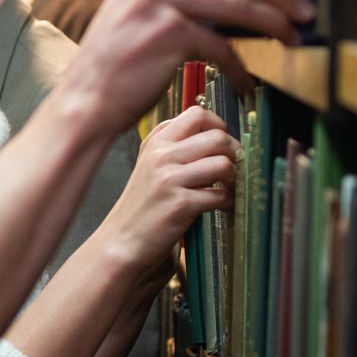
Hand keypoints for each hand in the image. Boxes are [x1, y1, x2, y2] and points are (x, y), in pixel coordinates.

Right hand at [60, 0, 314, 135]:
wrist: (85, 101)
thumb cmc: (115, 65)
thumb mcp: (136, 14)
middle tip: (305, 9)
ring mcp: (159, 4)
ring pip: (236, 3)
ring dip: (273, 23)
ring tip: (293, 39)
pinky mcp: (169, 35)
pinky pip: (223, 45)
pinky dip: (242, 66)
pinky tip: (250, 82)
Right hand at [107, 106, 237, 283]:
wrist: (121, 242)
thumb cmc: (142, 206)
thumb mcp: (151, 167)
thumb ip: (176, 148)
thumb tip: (220, 136)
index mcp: (155, 142)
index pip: (197, 114)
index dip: (219, 126)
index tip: (222, 145)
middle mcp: (161, 156)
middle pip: (217, 136)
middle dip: (234, 153)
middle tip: (234, 169)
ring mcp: (169, 179)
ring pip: (223, 163)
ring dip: (235, 179)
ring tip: (230, 189)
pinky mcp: (180, 204)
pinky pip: (220, 195)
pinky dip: (229, 203)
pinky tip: (223, 208)